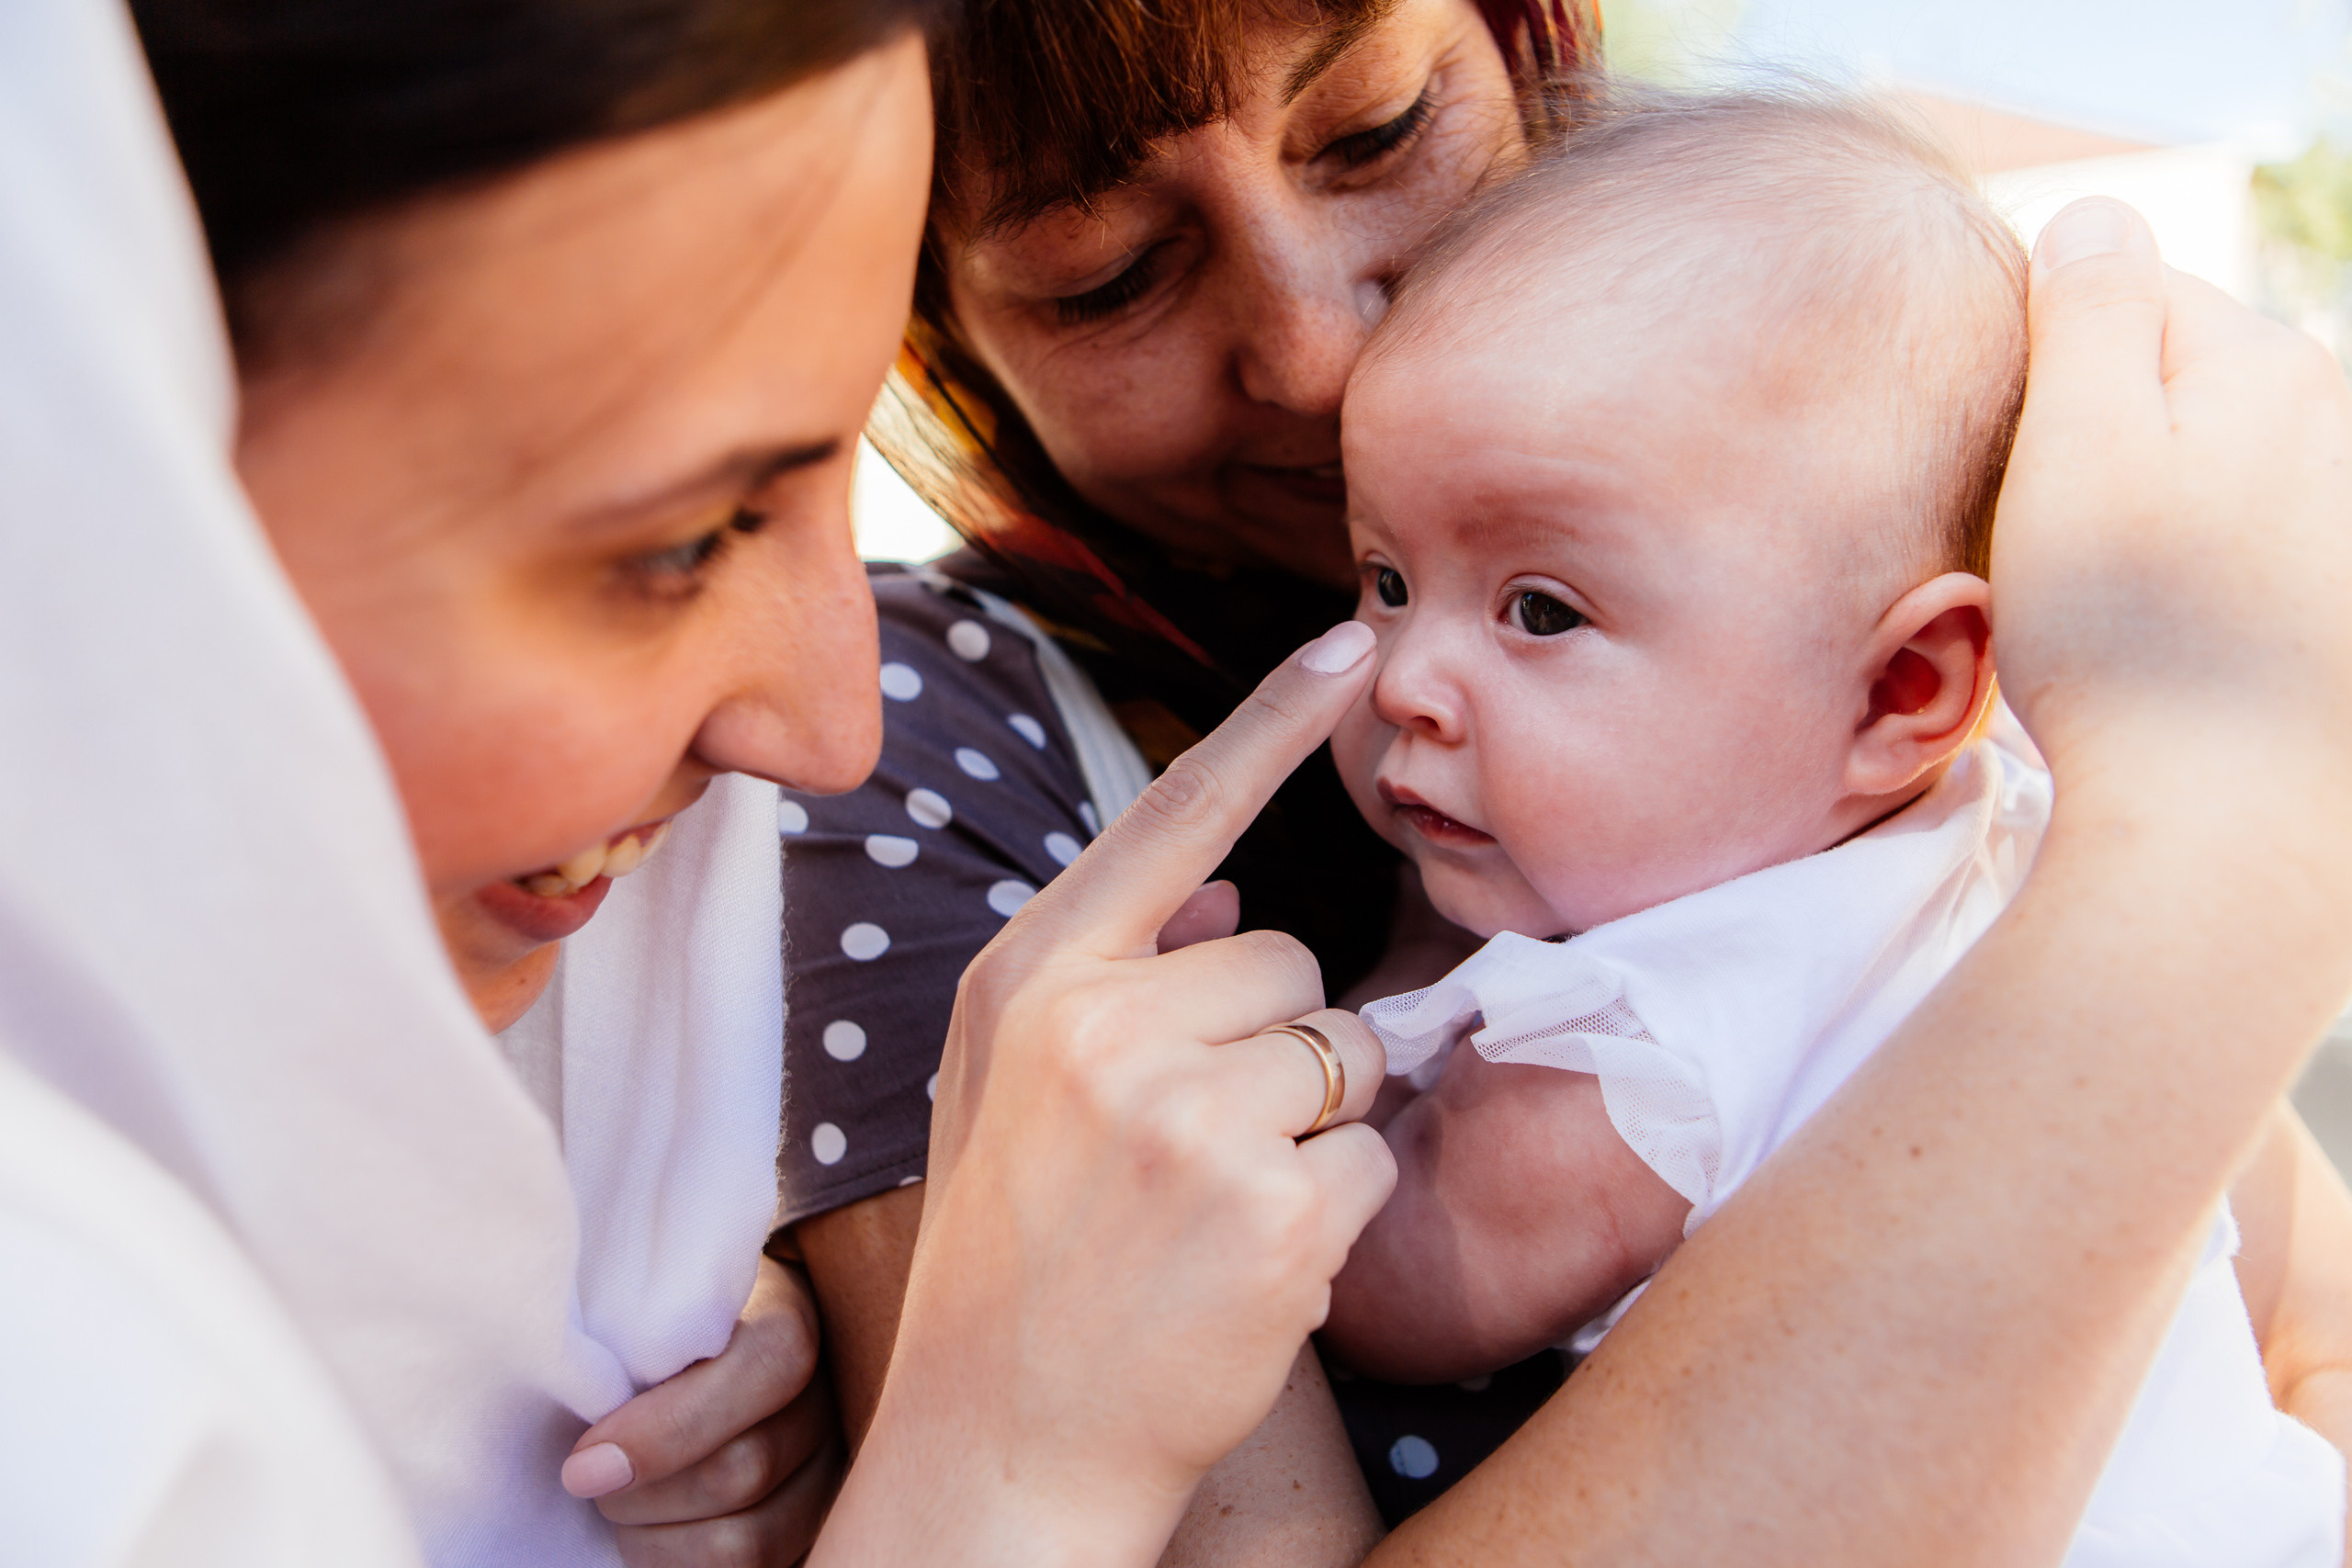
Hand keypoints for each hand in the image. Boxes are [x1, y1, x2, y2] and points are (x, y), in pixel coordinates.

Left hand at [563, 1257, 841, 1565]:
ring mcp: (830, 1470)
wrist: (677, 1363)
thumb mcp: (634, 1320)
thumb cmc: (641, 1338)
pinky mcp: (810, 1528)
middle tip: (589, 1481)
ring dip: (659, 1542)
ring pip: (751, 1540)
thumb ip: (626, 1356)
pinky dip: (683, 1565)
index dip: (668, 1428)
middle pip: (745, 1470)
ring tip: (623, 1511)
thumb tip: (592, 1469)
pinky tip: (655, 1535)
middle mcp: (828, 1397)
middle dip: (646, 1493)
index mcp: (785, 1321)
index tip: (583, 1464)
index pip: (769, 1365)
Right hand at [819, 620, 1398, 1566]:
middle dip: (1280, 1041)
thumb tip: (1231, 888)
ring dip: (1315, 1124)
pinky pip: (1372, 1156)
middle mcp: (1099, 1026)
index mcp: (1028, 979)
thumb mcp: (1013, 1090)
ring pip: (1348, 1053)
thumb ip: (1116, 976)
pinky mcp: (1269, 1210)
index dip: (1274, 718)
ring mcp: (1184, 1118)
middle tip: (1196, 1144)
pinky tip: (1248, 1263)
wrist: (1002, 1444)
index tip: (1354, 639)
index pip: (1176, 815)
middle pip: (1291, 958)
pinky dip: (1336, 1208)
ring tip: (1214, 1204)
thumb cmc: (1015, 1256)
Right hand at [1992, 197, 2351, 793]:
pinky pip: (2246, 550)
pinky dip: (2201, 584)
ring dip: (2155, 517)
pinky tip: (2172, 648)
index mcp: (2269, 366)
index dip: (2046, 371)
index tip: (2015, 463)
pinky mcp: (2341, 600)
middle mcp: (2338, 424)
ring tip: (2111, 609)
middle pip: (2181, 386)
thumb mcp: (2077, 447)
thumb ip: (2088, 312)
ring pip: (2214, 472)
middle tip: (2054, 546)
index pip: (2129, 296)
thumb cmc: (2131, 640)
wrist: (2230, 825)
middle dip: (2108, 442)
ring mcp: (2347, 516)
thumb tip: (2097, 215)